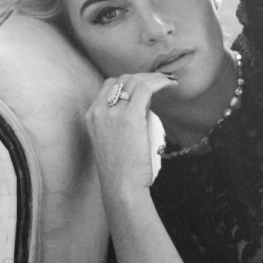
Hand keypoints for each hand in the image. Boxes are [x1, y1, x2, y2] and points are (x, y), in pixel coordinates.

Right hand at [82, 72, 174, 197]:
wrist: (121, 186)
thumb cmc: (123, 170)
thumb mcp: (114, 141)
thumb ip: (122, 123)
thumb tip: (143, 109)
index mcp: (92, 115)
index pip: (110, 86)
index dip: (130, 81)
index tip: (147, 86)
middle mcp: (98, 110)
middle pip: (122, 79)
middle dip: (143, 76)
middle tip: (161, 81)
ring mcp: (112, 113)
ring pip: (134, 81)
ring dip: (154, 77)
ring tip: (169, 81)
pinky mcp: (130, 117)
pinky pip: (146, 89)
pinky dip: (160, 82)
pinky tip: (170, 84)